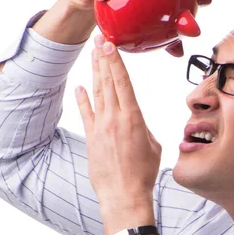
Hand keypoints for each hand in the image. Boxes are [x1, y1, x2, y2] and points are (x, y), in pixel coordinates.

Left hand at [75, 34, 160, 234]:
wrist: (124, 194)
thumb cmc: (143, 173)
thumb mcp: (153, 146)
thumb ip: (143, 128)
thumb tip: (135, 121)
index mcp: (134, 118)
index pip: (123, 83)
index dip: (116, 62)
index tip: (110, 45)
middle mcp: (115, 119)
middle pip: (108, 82)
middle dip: (103, 59)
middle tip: (99, 40)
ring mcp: (100, 127)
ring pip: (97, 93)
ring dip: (95, 72)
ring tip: (92, 55)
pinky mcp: (92, 138)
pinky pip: (86, 113)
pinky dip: (83, 99)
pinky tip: (80, 87)